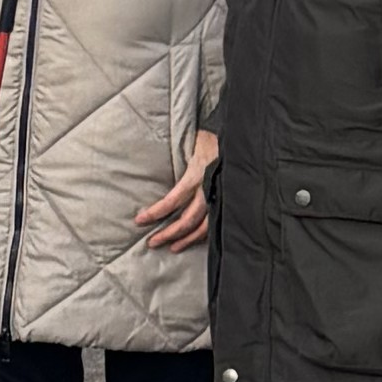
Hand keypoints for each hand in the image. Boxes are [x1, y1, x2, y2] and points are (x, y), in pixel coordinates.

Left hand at [134, 130, 219, 253]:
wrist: (241, 133)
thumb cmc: (211, 135)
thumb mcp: (191, 143)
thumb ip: (178, 159)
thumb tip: (152, 166)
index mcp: (199, 173)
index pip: (174, 200)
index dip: (156, 212)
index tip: (140, 220)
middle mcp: (211, 187)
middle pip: (188, 219)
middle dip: (170, 233)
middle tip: (153, 243)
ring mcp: (222, 195)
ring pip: (205, 226)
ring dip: (188, 239)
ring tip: (173, 248)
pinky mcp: (229, 198)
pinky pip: (217, 220)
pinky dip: (205, 232)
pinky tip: (195, 239)